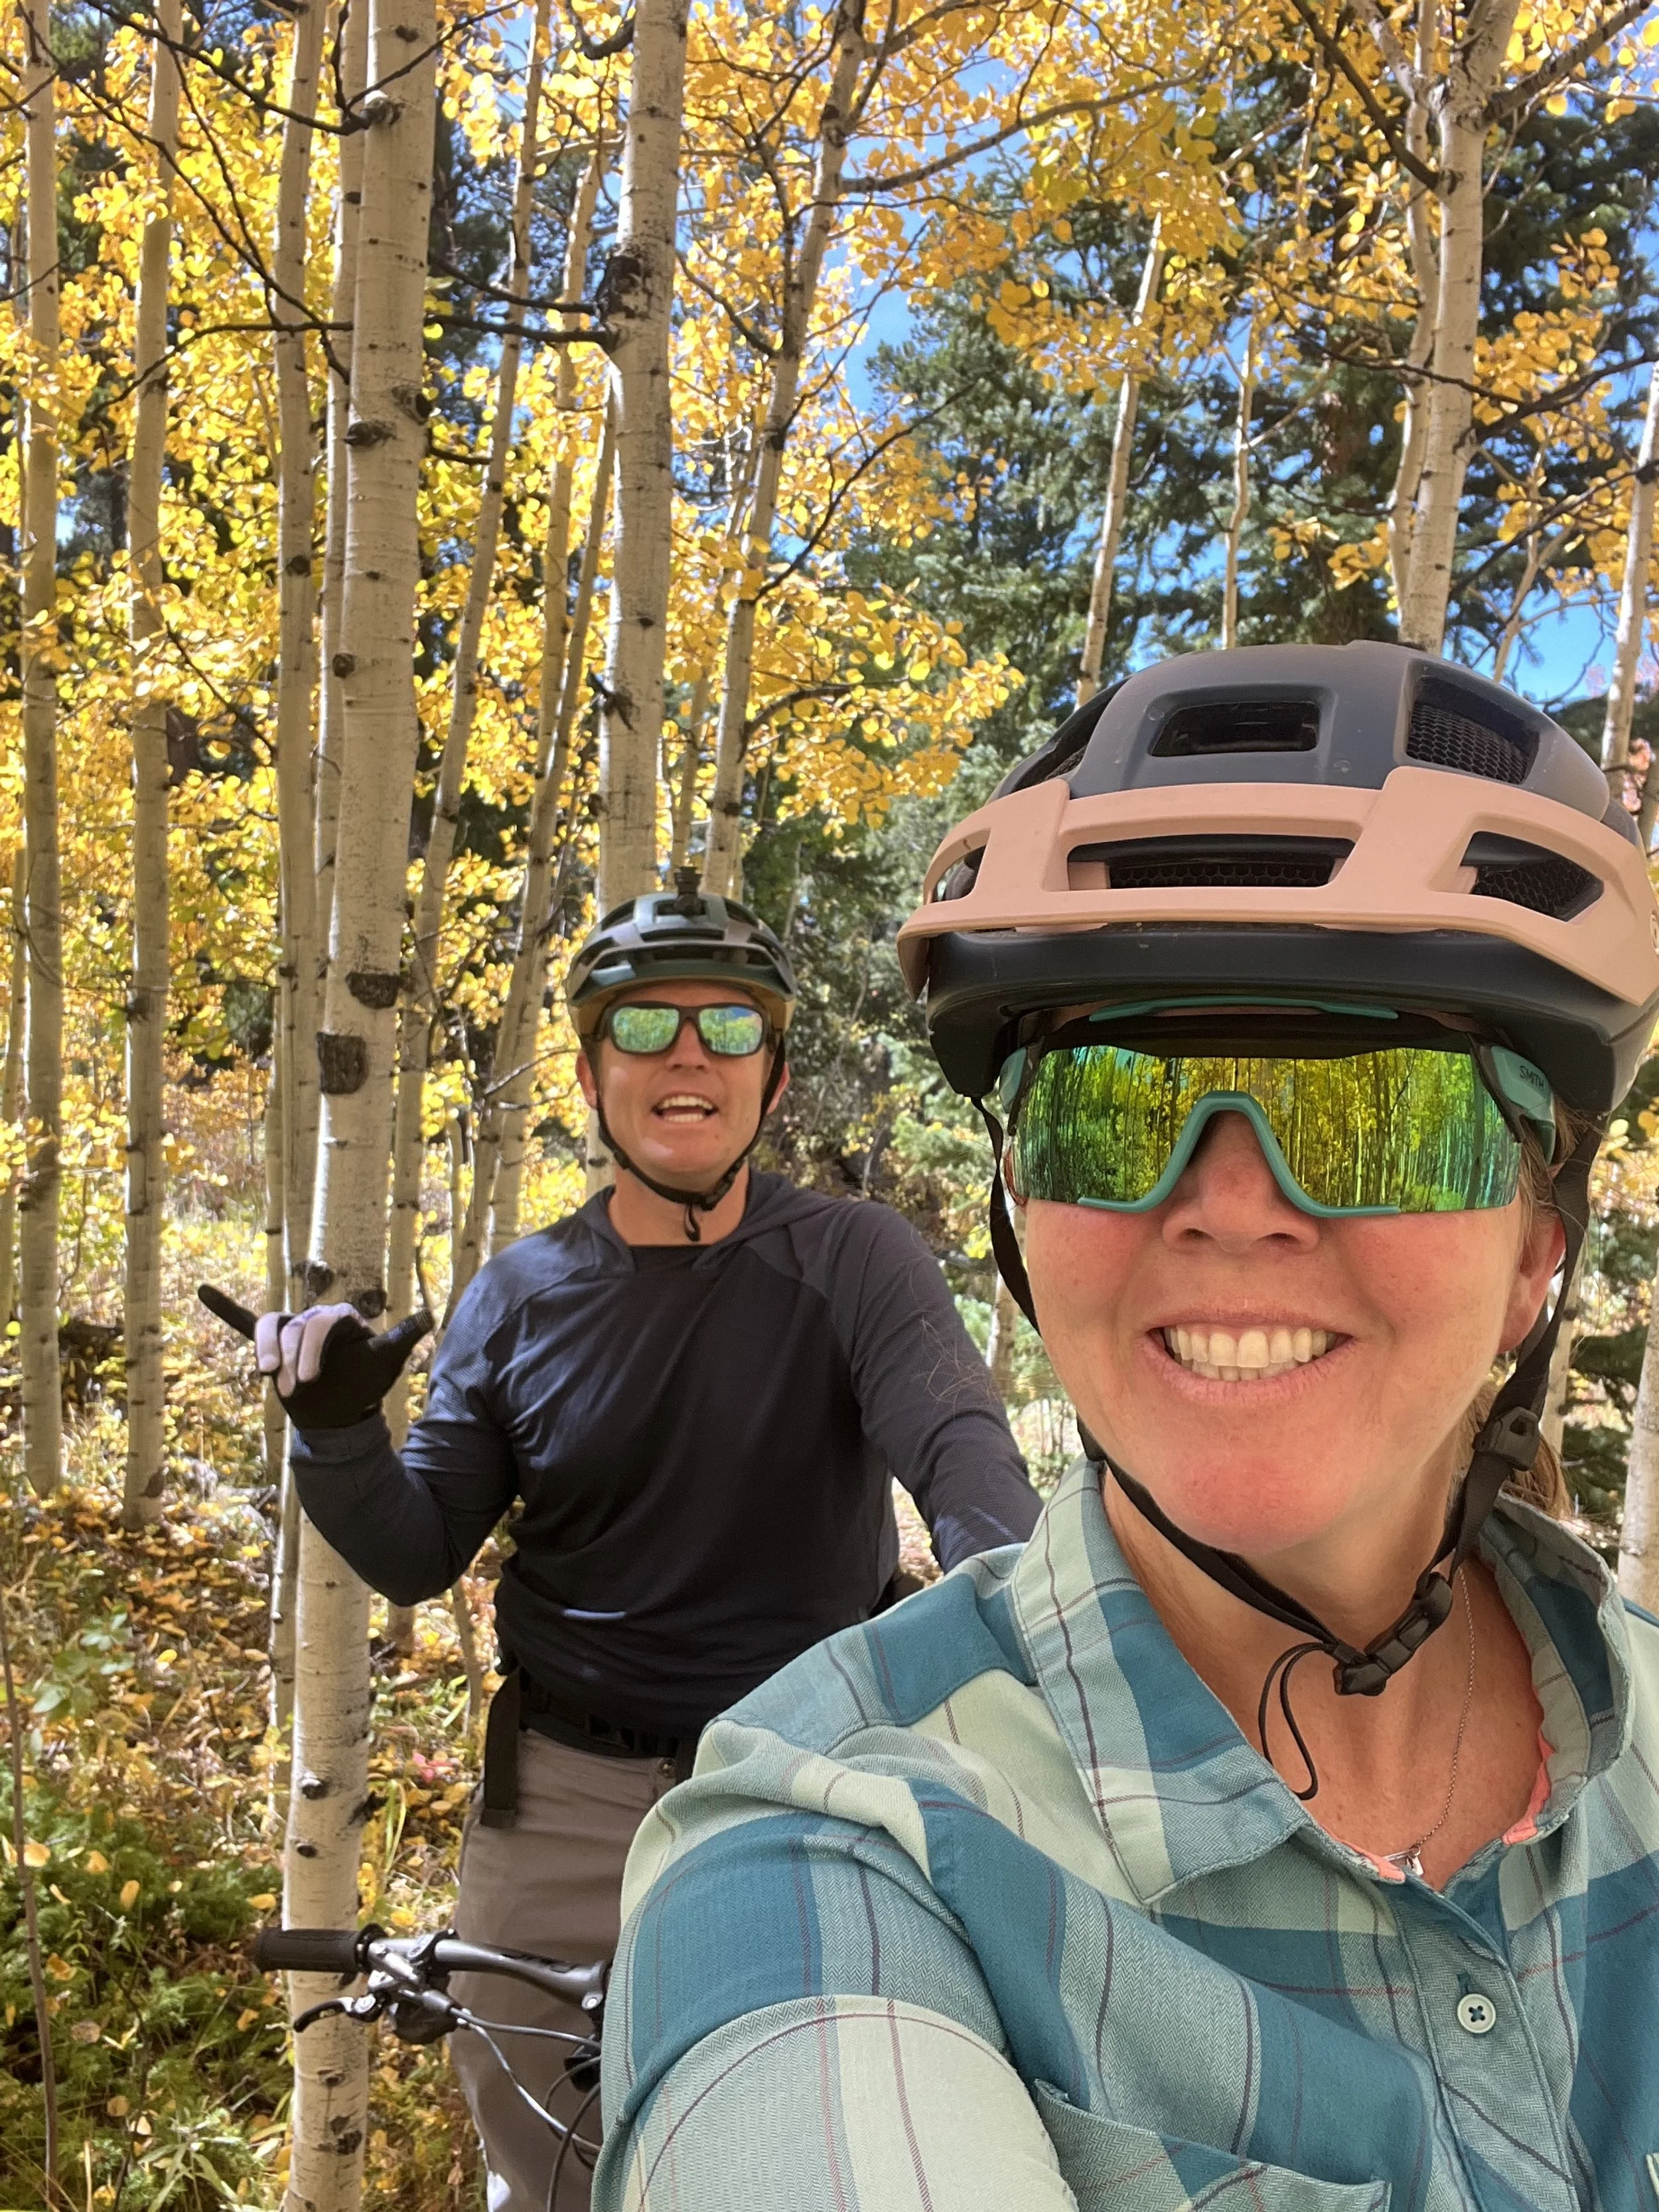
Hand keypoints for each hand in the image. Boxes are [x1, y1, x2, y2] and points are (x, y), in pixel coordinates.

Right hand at [198, 1285, 432, 1430]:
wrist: (341, 1413)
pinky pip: (247, 1323)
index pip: (321, 1323)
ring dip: (267, 1353)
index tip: (307, 1383)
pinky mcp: (273, 1345)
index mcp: (341, 1318)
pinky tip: (205, 1292)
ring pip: (270, 1328)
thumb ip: (401, 1338)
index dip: (310, 1352)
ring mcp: (291, 1331)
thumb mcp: (385, 1363)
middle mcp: (313, 1318)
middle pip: (294, 1328)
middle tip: (294, 1390)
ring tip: (267, 1377)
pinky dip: (226, 1309)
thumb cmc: (364, 1384)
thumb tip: (430, 1315)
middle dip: (291, 1360)